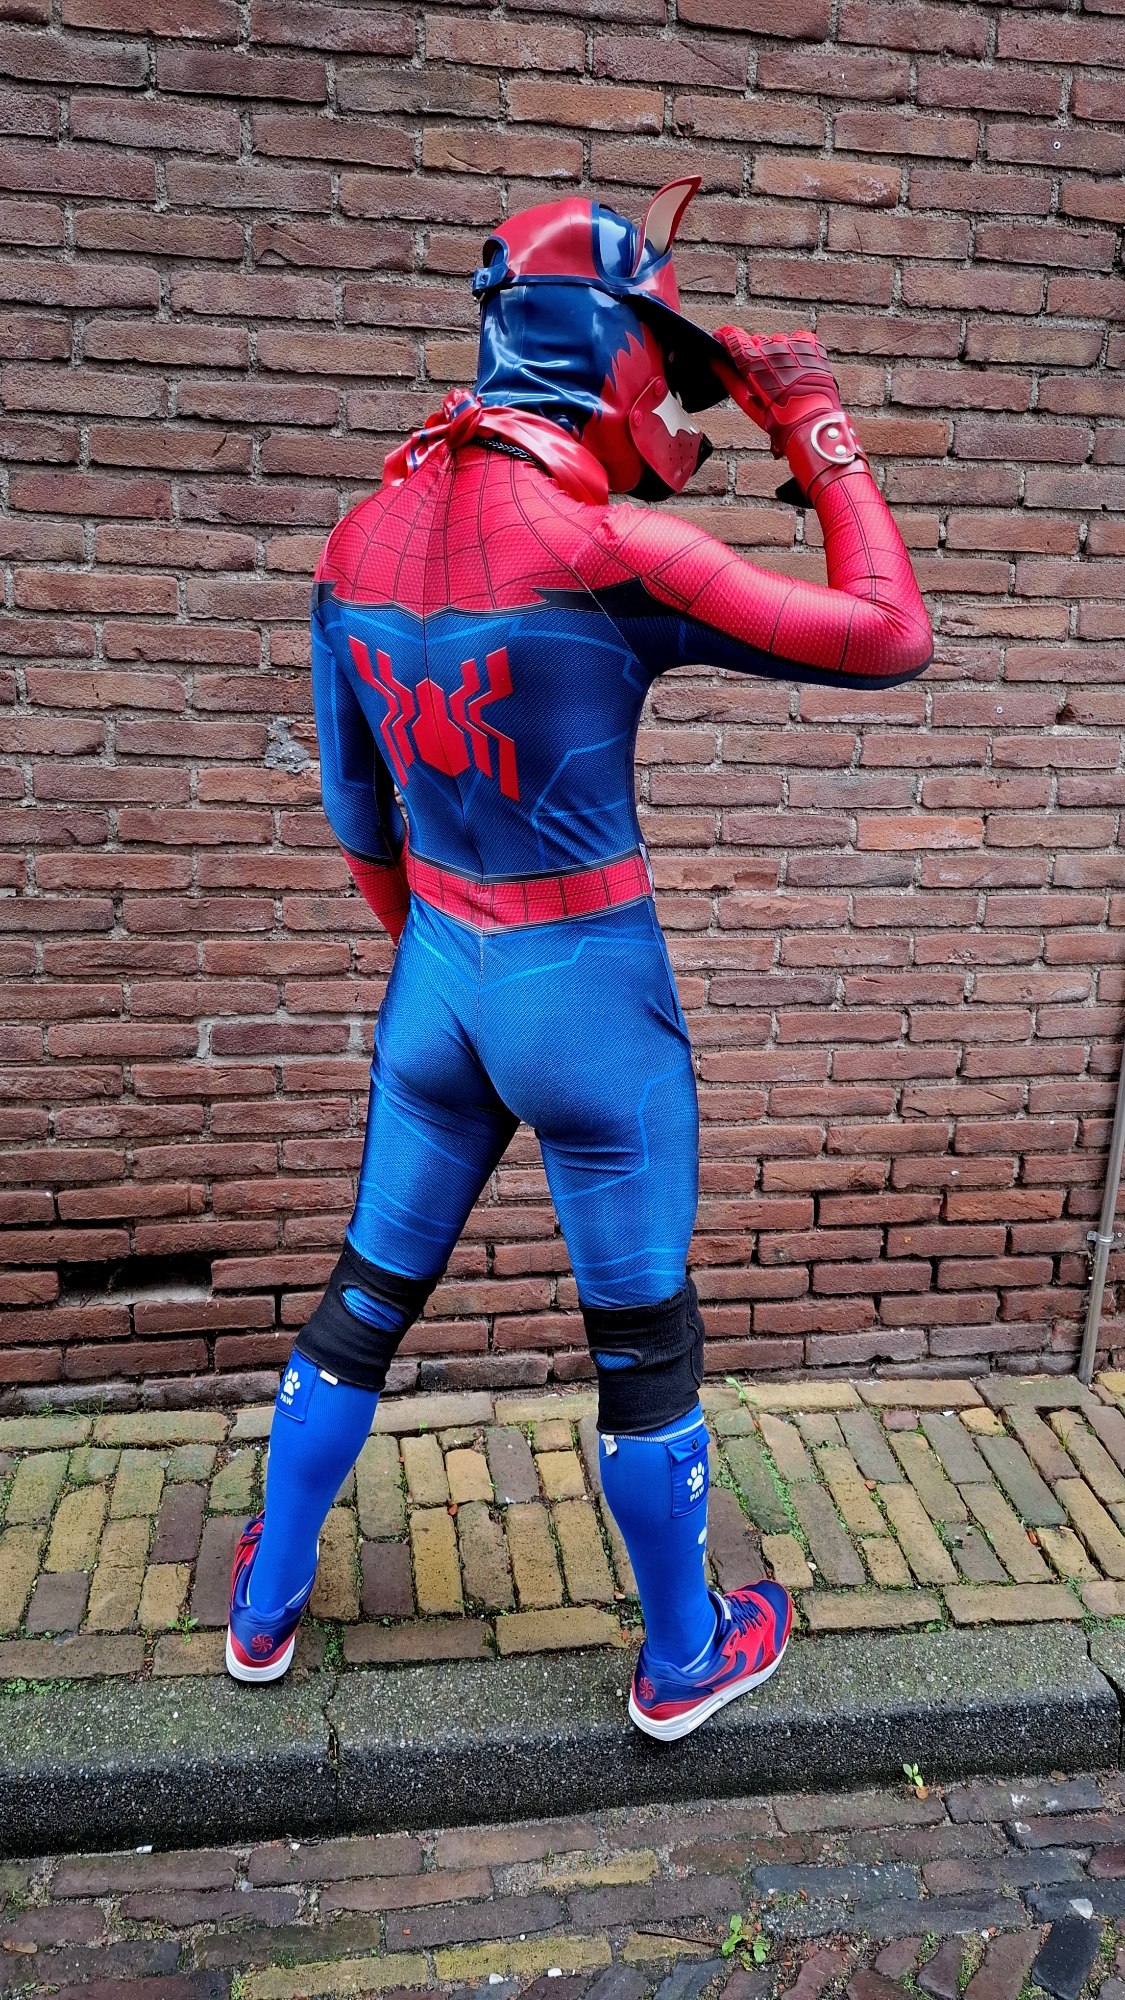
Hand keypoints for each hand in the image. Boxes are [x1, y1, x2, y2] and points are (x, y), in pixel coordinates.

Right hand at [714, 327, 843, 458]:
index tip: (724, 340)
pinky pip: (797, 338)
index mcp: (750, 360)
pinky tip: (796, 366)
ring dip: (777, 354)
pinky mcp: (809, 343)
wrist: (810, 419)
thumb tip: (714, 362)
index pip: (731, 335)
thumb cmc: (778, 417)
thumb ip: (728, 377)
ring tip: (785, 376)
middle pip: (756, 341)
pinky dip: (795, 349)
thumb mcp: (746, 401)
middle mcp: (769, 346)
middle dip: (756, 355)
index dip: (725, 337)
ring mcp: (791, 343)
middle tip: (765, 376)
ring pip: (777, 341)